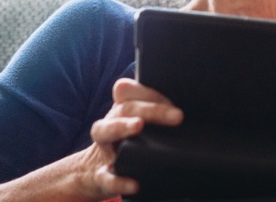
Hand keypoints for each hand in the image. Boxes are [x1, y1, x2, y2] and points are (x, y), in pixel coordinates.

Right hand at [72, 78, 183, 198]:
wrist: (92, 175)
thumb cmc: (125, 145)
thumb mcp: (137, 128)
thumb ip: (155, 114)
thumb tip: (184, 110)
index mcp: (121, 111)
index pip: (131, 91)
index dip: (151, 92)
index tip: (176, 103)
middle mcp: (110, 124)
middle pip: (125, 108)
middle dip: (151, 109)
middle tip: (177, 116)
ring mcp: (103, 148)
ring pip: (105, 130)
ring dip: (122, 126)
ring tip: (138, 125)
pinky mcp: (101, 175)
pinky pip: (107, 176)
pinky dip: (119, 180)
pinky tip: (134, 184)